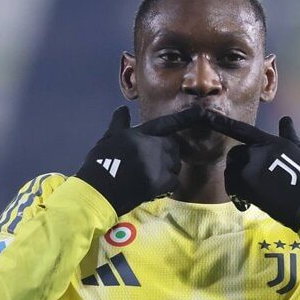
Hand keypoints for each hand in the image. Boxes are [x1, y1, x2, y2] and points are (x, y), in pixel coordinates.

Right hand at [76, 106, 203, 214]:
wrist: (99, 191)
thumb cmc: (101, 163)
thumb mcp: (108, 139)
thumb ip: (119, 124)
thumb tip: (122, 109)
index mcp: (140, 134)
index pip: (166, 124)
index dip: (184, 118)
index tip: (200, 112)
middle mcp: (152, 147)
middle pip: (173, 146)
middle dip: (167, 151)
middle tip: (153, 160)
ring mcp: (158, 165)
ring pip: (174, 164)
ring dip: (167, 167)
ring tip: (151, 173)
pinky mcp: (160, 183)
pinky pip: (174, 181)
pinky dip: (167, 183)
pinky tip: (154, 185)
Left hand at [206, 113, 299, 231]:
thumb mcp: (298, 150)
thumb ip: (288, 134)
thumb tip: (286, 119)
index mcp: (269, 142)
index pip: (241, 129)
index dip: (223, 122)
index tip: (207, 116)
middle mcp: (256, 152)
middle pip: (235, 153)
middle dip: (240, 163)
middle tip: (252, 175)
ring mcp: (248, 169)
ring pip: (232, 169)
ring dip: (238, 177)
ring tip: (251, 187)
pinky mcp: (244, 186)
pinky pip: (231, 185)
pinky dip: (236, 192)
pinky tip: (247, 199)